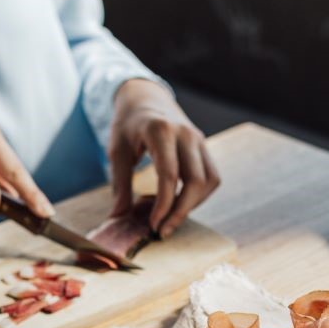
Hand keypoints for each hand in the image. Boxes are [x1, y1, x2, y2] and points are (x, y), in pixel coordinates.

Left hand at [109, 79, 219, 236]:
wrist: (145, 98)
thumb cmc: (128, 125)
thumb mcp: (117, 152)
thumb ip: (120, 185)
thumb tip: (118, 218)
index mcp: (161, 131)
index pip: (169, 175)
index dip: (163, 204)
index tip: (154, 225)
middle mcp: (186, 134)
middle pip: (195, 181)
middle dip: (181, 211)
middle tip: (163, 230)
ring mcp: (199, 139)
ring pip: (209, 181)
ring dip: (193, 204)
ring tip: (171, 218)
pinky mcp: (204, 147)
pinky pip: (211, 176)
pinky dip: (199, 195)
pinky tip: (180, 202)